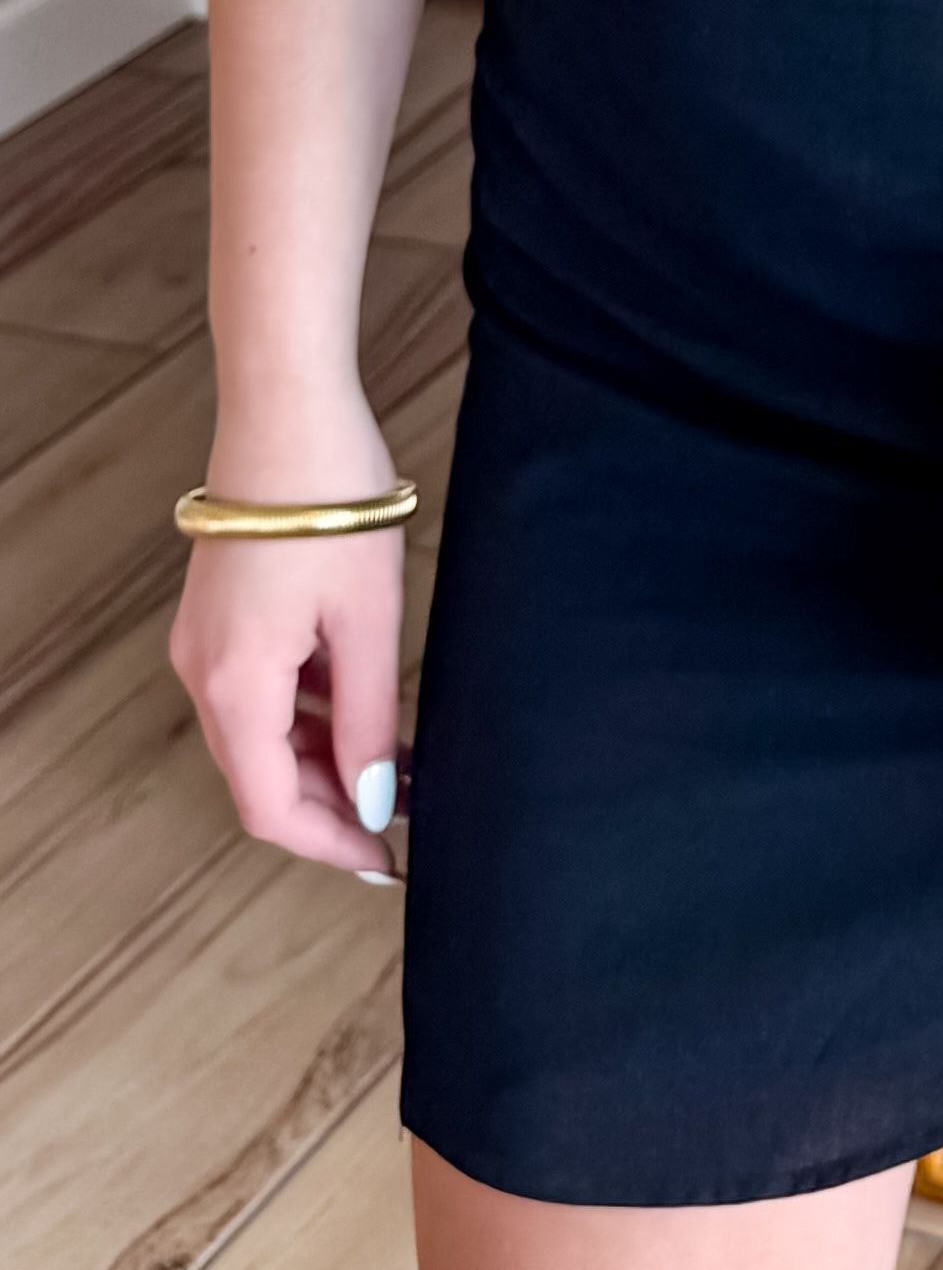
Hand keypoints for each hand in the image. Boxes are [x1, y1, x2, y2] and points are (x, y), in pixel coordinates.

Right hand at [169, 399, 407, 878]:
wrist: (287, 408)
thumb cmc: (331, 504)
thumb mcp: (368, 623)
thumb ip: (369, 720)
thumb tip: (376, 801)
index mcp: (234, 687)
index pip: (271, 809)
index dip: (332, 843)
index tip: (389, 861)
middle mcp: (204, 673)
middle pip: (263, 776)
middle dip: (336, 804)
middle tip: (412, 817)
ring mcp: (208, 643)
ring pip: (265, 735)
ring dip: (329, 758)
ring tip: (409, 764)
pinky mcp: (224, 615)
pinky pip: (265, 690)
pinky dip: (314, 713)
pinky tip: (373, 708)